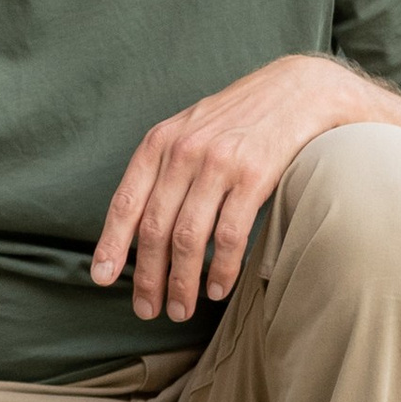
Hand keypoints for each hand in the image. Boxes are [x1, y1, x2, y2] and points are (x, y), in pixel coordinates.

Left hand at [92, 56, 376, 321]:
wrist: (297, 91)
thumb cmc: (238, 119)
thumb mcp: (189, 131)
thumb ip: (164, 169)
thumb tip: (139, 225)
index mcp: (159, 143)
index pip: (126, 202)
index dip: (111, 245)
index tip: (102, 279)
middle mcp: (183, 152)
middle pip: (155, 228)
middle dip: (148, 277)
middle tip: (147, 310)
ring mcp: (218, 164)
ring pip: (189, 238)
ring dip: (181, 282)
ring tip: (179, 310)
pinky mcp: (254, 176)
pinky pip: (229, 235)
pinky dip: (221, 270)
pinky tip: (216, 289)